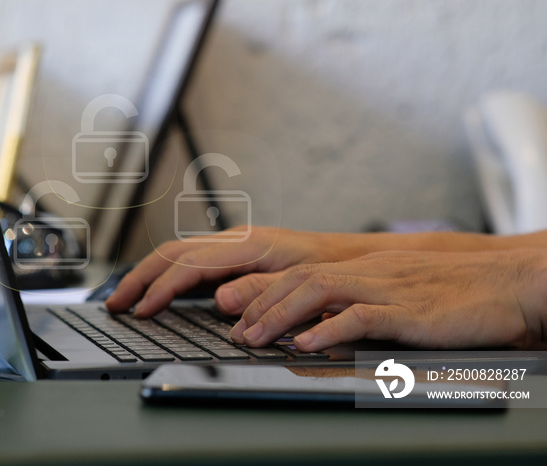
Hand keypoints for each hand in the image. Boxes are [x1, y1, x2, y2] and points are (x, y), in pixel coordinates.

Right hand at [106, 226, 367, 316]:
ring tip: (125, 297)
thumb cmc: (333, 271)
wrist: (353, 258)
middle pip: (173, 253)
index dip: (160, 288)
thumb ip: (262, 291)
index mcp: (249, 246)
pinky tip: (159, 291)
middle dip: (139, 278)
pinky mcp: (237, 255)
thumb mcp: (303, 283)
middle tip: (114, 303)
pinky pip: (192, 261)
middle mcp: (237, 240)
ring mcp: (235, 245)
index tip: (140, 311)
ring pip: (178, 254)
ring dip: (148, 275)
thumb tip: (221, 301)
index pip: (189, 265)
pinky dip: (167, 276)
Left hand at [228, 249, 546, 351]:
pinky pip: (361, 316)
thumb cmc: (461, 292)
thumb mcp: (402, 290)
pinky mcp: (411, 311)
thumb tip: (327, 324)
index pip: (301, 272)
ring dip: (281, 315)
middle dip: (260, 305)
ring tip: (256, 337)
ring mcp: (389, 288)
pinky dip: (328, 329)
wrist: (513, 283)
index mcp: (366, 266)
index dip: (265, 293)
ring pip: (319, 291)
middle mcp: (370, 271)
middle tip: (236, 331)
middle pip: (299, 278)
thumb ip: (366, 302)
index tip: (241, 316)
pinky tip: (307, 344)